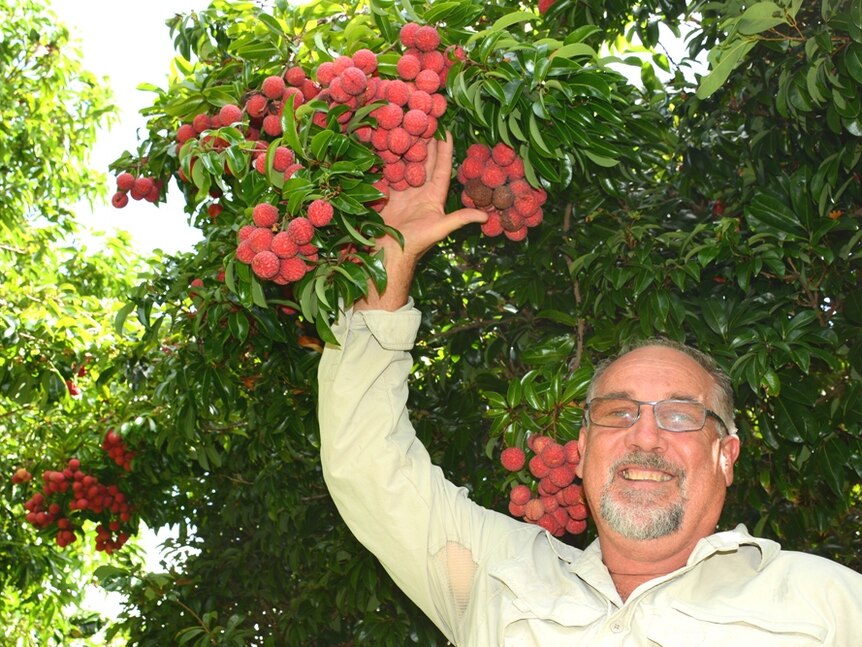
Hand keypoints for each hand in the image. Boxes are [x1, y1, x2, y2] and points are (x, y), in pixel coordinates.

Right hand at [357, 133, 486, 310]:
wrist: (387, 255)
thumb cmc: (414, 244)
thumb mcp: (439, 229)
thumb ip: (459, 219)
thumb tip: (485, 216)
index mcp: (433, 196)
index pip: (441, 168)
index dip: (444, 150)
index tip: (446, 130)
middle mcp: (418, 191)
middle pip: (422, 161)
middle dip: (424, 140)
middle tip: (425, 118)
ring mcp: (401, 192)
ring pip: (404, 163)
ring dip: (405, 145)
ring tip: (405, 123)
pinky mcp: (384, 194)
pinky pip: (387, 171)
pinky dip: (385, 157)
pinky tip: (384, 140)